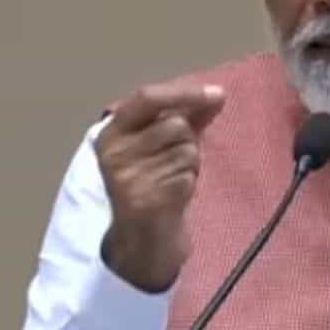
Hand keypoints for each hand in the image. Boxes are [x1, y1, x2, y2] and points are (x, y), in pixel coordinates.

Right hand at [95, 82, 225, 291]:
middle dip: (189, 141)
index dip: (184, 93)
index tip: (217, 94)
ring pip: (186, 150)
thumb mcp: (164, 143)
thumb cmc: (154, 181)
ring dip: (191, 165)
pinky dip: (189, 184)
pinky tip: (174, 195)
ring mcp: (126, 176)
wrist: (142, 237)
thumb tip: (218, 93)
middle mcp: (113, 151)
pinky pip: (187, 176)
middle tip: (176, 162)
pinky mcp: (143, 200)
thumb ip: (188, 115)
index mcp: (111, 131)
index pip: (147, 98)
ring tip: (173, 179)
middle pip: (175, 125)